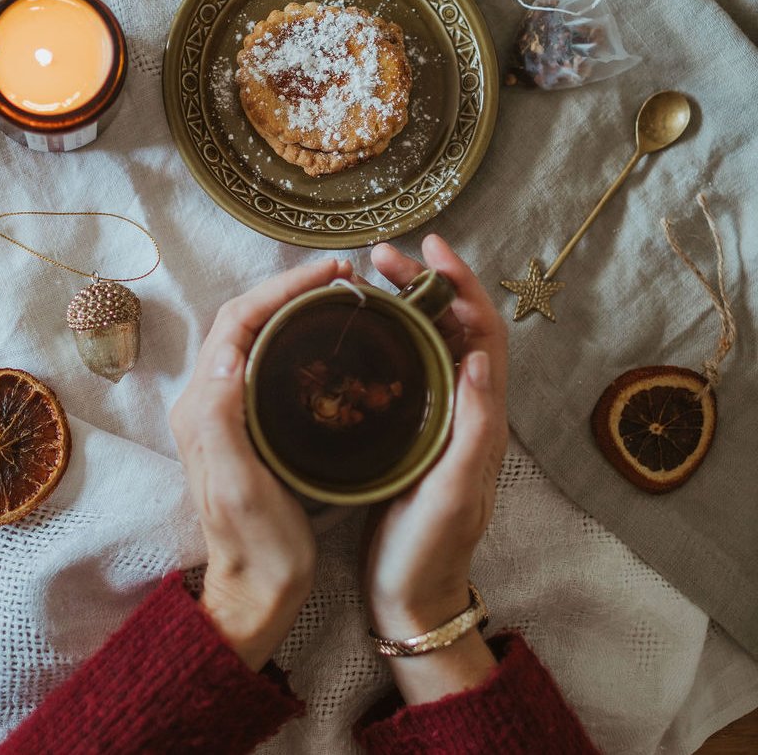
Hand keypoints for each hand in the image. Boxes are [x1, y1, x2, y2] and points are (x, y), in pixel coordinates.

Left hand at [169, 258, 351, 670]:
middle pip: (243, 321)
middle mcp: (206, 402)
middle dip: (288, 289)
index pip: (236, 323)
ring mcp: (224, 413)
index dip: (281, 290)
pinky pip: (264, 362)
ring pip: (253, 337)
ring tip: (338, 294)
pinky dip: (293, 336)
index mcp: (203, 407)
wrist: (255, 591)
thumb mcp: (239, 486)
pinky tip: (324, 338)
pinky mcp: (244, 425)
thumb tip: (229, 350)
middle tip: (342, 276)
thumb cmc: (256, 546)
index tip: (331, 274)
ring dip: (290, 307)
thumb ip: (222, 418)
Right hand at [363, 235, 508, 702]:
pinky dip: (391, 340)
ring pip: (433, 346)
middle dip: (427, 284)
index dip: (463, 285)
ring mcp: (440, 421)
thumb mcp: (452, 494)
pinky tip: (361, 334)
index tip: (428, 248)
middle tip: (382, 258)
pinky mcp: (414, 433)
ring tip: (369, 282)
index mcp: (483, 420)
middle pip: (457, 329)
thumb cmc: (429, 550)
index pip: (484, 333)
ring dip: (409, 306)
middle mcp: (467, 411)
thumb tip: (477, 356)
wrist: (411, 595)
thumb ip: (472, 429)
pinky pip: (410, 371)